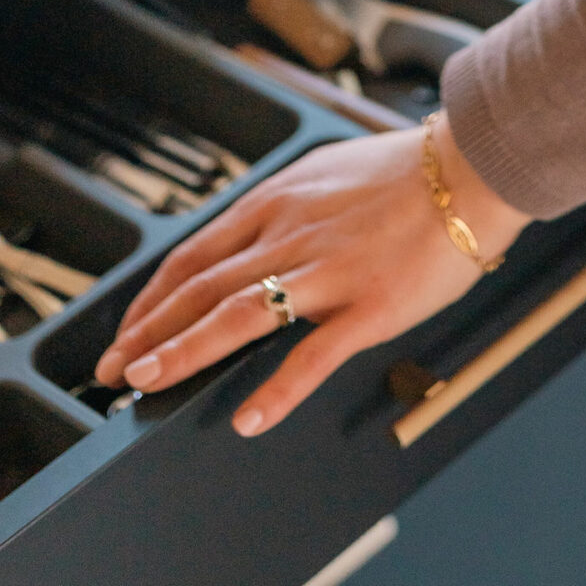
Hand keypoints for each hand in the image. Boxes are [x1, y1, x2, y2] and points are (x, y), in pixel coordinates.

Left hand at [93, 114, 529, 436]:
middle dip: (150, 331)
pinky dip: (276, 389)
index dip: (152, 298)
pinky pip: (313, 353)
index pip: (194, 255)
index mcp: (278, 202)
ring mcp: (326, 271)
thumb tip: (249, 235)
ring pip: (239, 314)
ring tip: (148, 383)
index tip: (128, 329)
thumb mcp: (326, 174)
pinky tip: (249, 418)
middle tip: (116, 368)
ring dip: (185, 352)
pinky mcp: (368, 305)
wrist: (470, 168)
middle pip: (201, 288)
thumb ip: (284, 208)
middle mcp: (290, 234)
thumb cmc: (405, 174)